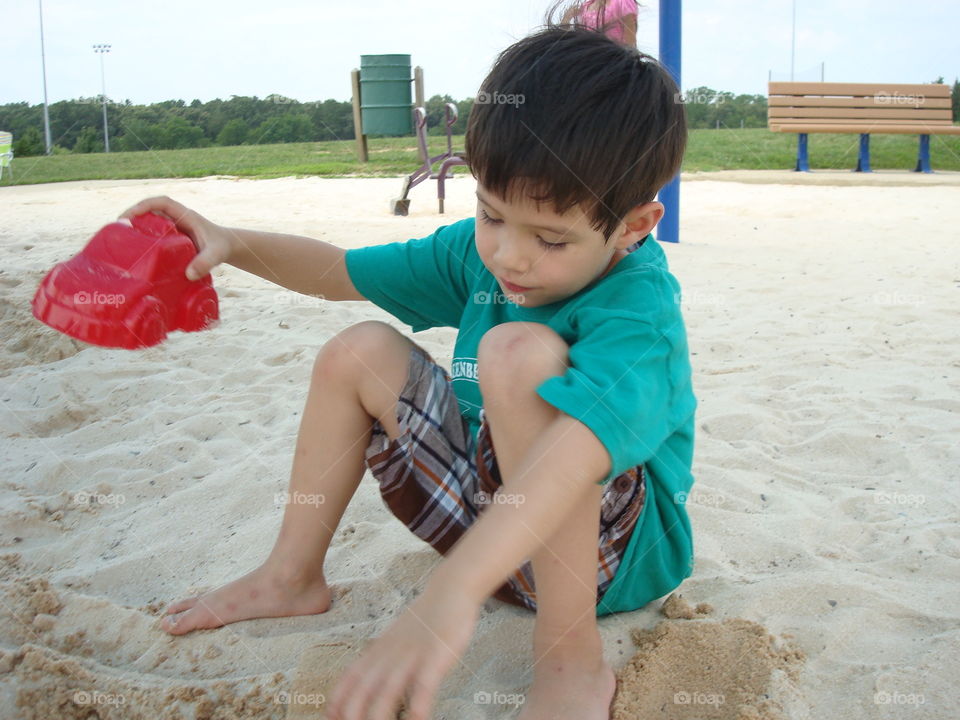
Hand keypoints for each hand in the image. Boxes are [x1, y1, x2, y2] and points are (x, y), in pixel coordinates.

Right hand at [119, 196, 231, 280]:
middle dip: (132, 216)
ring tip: (117, 240)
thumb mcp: (217, 254)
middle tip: (115, 230)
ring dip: (134, 228)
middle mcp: (175, 219)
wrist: (227, 248)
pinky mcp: (170, 239)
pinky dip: (141, 239)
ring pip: (148, 222)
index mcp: (185, 215)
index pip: (161, 202)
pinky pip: (152, 235)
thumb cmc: (222, 247)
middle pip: (150, 211)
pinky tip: (131, 253)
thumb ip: (206, 262)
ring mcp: (172, 228)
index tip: (129, 216)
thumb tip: (189, 274)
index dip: (144, 206)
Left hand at [325, 587, 479, 719]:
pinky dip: (419, 705)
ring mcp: (412, 656)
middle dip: (352, 714)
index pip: (348, 679)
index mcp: (378, 651)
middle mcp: (390, 655)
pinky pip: (425, 684)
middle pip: (362, 689)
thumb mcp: (394, 640)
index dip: (337, 702)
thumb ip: (380, 661)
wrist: (449, 590)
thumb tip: (366, 684)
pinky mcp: (435, 657)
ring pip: (388, 689)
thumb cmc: (422, 622)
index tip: (331, 718)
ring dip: (378, 716)